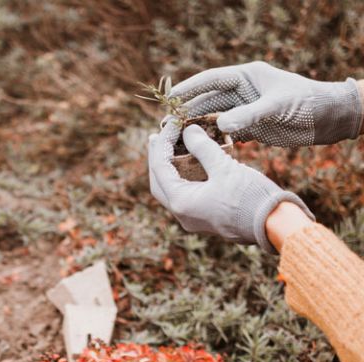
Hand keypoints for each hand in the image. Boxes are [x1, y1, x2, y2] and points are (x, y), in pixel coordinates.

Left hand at [148, 119, 313, 252]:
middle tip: (158, 136)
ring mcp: (192, 218)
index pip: (159, 167)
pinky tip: (190, 163)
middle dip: (158, 157)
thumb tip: (188, 130)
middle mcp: (182, 214)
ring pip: (172, 190)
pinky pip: (186, 195)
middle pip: (159, 181)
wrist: (274, 225)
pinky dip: (184, 177)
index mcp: (181, 202)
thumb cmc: (250, 196)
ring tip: (172, 147)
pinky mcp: (205, 218)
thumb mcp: (224, 167)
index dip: (162, 142)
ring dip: (170, 168)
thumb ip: (202, 147)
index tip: (171, 123)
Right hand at [170, 61, 362, 146]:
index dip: (190, 88)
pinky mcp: (248, 128)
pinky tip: (197, 150)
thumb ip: (248, 115)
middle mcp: (241, 92)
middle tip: (167, 125)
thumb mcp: (277, 106)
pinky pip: (224, 134)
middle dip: (187, 112)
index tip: (171, 98)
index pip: (211, 80)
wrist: (328, 119)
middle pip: (207, 101)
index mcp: (246, 77)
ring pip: (212, 119)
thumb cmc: (307, 103)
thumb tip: (220, 124)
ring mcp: (244, 111)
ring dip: (195, 128)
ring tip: (176, 139)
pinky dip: (211, 141)